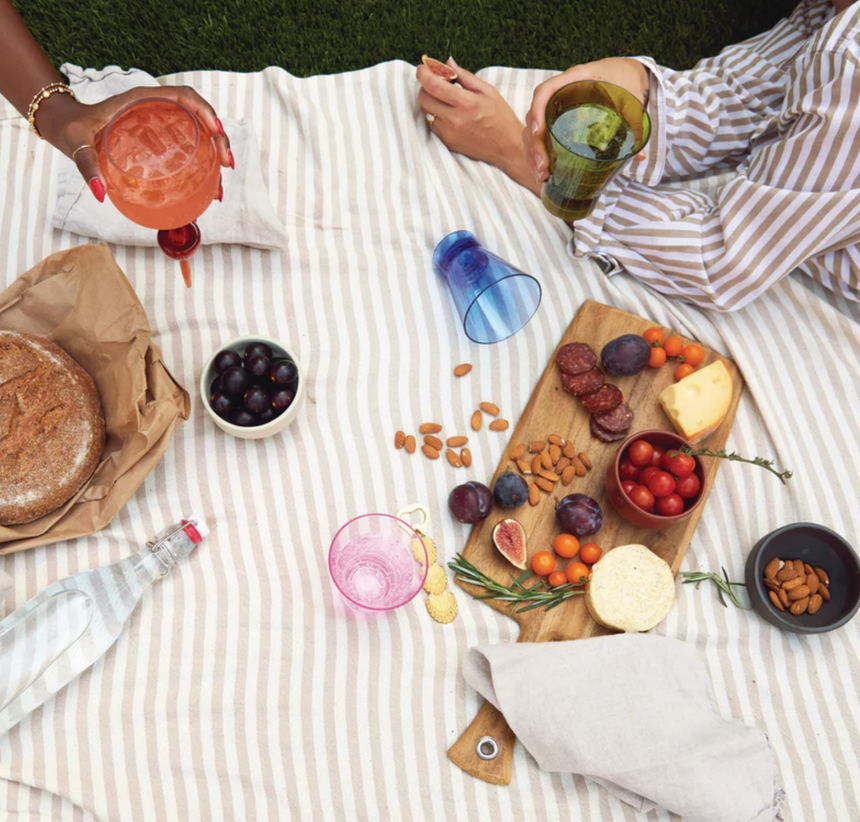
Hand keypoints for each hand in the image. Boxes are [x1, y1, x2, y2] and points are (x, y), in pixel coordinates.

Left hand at [37, 85, 232, 201]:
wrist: (66, 125)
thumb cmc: (73, 130)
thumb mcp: (78, 144)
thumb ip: (88, 166)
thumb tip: (100, 193)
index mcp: (143, 99)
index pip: (184, 96)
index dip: (205, 111)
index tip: (216, 132)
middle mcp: (156, 107)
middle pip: (199, 114)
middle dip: (219, 136)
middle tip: (226, 163)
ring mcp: (160, 121)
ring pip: (198, 128)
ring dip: (216, 147)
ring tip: (224, 173)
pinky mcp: (160, 135)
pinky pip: (189, 141)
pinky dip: (204, 157)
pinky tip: (210, 179)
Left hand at [417, 58, 540, 193]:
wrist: (507, 148)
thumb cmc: (501, 117)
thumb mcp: (488, 91)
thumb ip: (465, 76)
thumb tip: (448, 63)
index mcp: (466, 103)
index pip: (433, 86)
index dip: (423, 74)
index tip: (423, 68)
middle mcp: (454, 120)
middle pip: (424, 98)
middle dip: (425, 86)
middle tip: (436, 82)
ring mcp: (449, 133)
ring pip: (426, 112)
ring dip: (430, 100)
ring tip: (444, 97)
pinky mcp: (447, 142)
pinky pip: (432, 124)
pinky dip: (435, 114)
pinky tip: (447, 111)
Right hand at [524, 58, 649, 183]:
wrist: (625, 72)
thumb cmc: (626, 81)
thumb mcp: (630, 97)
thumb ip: (634, 122)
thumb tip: (640, 156)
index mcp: (576, 79)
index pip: (545, 91)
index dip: (537, 111)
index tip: (536, 133)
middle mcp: (561, 92)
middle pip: (535, 116)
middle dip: (535, 144)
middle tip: (543, 167)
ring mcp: (557, 106)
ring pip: (534, 129)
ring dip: (533, 153)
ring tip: (541, 175)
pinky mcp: (558, 120)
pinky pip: (541, 136)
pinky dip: (539, 153)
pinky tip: (543, 171)